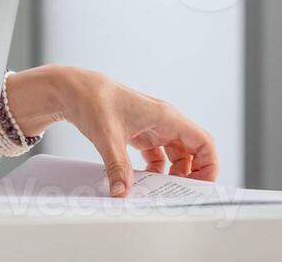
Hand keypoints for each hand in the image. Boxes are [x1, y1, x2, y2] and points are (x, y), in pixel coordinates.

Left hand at [5, 65, 218, 196]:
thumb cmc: (92, 99)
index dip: (209, 165)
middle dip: (191, 174)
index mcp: (165, 117)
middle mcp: (163, 121)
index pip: (204, 142)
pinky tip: (145, 181)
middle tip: (179, 192)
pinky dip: (156, 169)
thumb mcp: (107, 136)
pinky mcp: (139, 133)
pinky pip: (158, 155)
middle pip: (193, 151)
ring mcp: (152, 127)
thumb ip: (117, 167)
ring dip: (174, 173)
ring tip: (162, 190)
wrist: (72, 88)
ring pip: (176, 154)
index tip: (202, 185)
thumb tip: (122, 192)